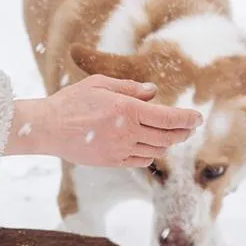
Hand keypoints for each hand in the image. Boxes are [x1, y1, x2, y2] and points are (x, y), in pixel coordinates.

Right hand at [5, 76, 202, 166]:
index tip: (198, 118)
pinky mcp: (111, 162)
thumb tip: (152, 93)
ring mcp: (120, 150)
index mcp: (127, 110)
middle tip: (189, 128)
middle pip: (167, 137)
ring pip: (156, 150)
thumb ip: (130, 88)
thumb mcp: (100, 84)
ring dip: (167, 143)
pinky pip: (140, 161)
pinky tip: (149, 147)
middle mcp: (128, 133)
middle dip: (183, 132)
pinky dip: (150, 154)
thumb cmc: (71, 101)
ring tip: (171, 136)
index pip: (168, 118)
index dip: (188, 119)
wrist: (47, 128)